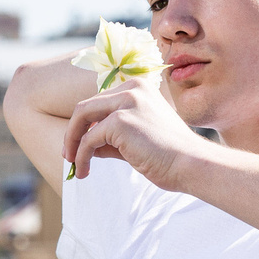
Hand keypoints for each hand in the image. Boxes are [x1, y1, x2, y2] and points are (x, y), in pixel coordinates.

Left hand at [60, 83, 215, 193]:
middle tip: (68, 155)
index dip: (85, 124)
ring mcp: (126, 102)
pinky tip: (84, 171)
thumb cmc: (170, 155)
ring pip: (81, 118)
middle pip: (85, 107)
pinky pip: (89, 139)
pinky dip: (82, 156)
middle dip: (72, 132)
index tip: (78, 144)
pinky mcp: (120, 121)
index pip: (99, 102)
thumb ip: (112, 138)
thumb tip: (87, 146)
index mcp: (138, 88)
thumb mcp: (136, 139)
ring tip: (73, 164)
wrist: (190, 164)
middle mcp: (131, 89)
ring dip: (72, 143)